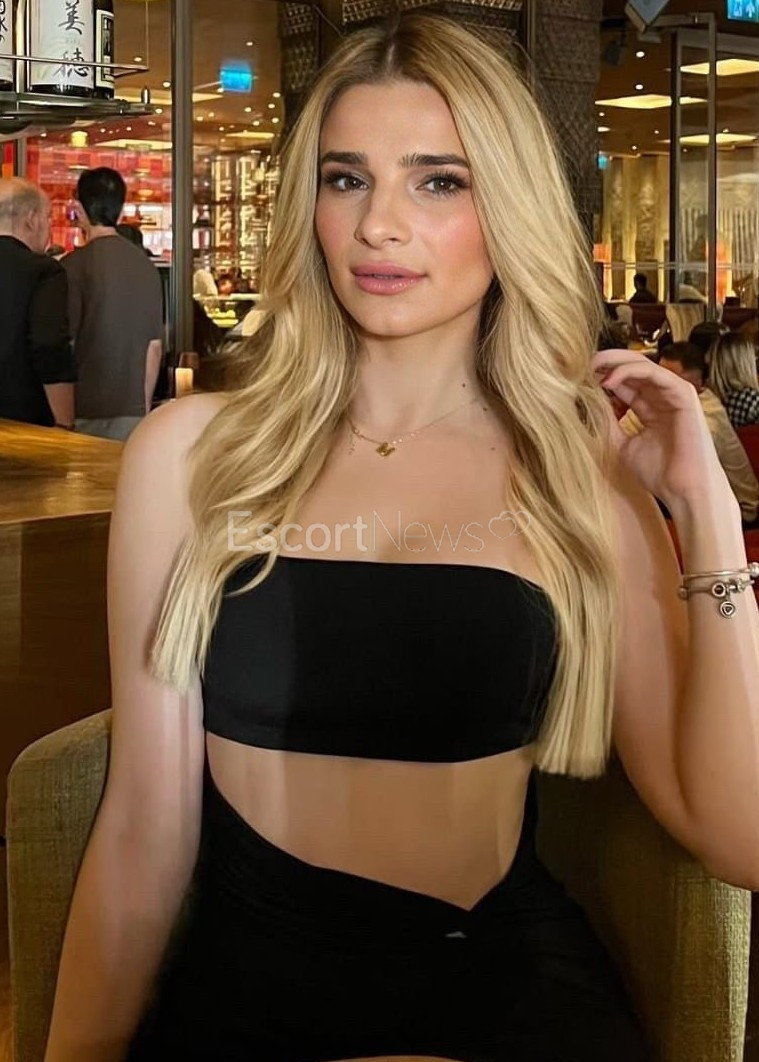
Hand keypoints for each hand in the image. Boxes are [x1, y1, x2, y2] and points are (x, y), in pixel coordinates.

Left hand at [591, 348, 725, 506]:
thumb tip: (587, 400)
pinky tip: (609, 380)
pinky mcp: (683, 393)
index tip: (576, 379)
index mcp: (650, 409)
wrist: (684, 491)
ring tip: (591, 367)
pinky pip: (654, 372)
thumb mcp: (621, 445)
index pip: (624, 384)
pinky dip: (630, 371)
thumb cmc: (658, 474)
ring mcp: (674, 394)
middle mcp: (662, 398)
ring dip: (614, 362)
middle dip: (605, 363)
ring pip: (642, 364)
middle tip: (581, 365)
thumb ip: (607, 422)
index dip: (600, 378)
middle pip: (632, 368)